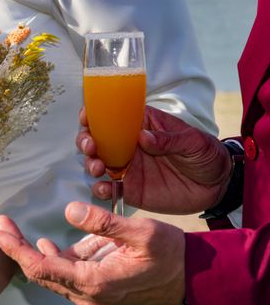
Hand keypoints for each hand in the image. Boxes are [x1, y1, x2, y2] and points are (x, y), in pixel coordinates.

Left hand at [0, 203, 185, 304]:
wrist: (197, 283)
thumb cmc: (170, 254)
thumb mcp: (139, 231)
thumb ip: (101, 222)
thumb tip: (68, 211)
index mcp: (94, 284)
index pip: (41, 268)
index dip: (15, 250)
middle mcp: (89, 302)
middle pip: (43, 274)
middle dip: (21, 249)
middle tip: (3, 226)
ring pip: (57, 280)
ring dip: (43, 257)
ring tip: (24, 234)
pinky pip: (71, 286)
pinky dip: (61, 266)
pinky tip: (54, 248)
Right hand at [77, 105, 230, 213]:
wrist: (218, 186)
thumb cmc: (206, 154)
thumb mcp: (194, 141)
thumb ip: (169, 139)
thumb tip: (143, 137)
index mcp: (141, 126)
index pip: (113, 115)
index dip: (94, 114)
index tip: (86, 116)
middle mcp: (129, 145)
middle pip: (98, 139)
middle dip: (86, 141)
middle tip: (90, 147)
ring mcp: (128, 168)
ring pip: (98, 163)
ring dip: (91, 164)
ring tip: (97, 168)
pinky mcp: (130, 190)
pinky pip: (109, 189)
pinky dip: (101, 189)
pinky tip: (103, 189)